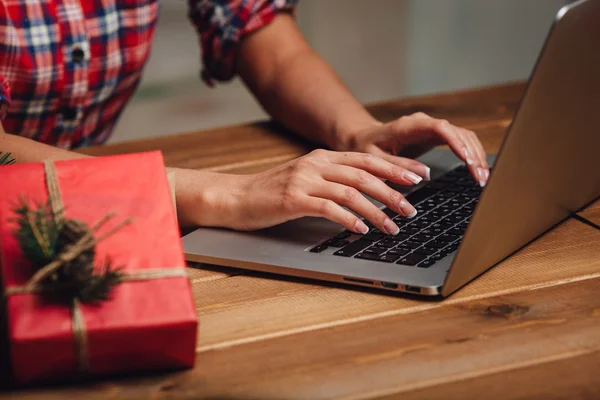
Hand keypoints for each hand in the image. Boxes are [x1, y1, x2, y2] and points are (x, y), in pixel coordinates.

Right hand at [182, 149, 430, 233]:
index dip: (394, 168)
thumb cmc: (271, 193)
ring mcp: (303, 180)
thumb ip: (332, 182)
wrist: (235, 197)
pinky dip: (349, 218)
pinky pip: (328, 208)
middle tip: (413, 206)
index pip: (366, 160)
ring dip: (376, 209)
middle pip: (363, 174)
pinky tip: (362, 229)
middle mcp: (315, 164)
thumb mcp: (305, 181)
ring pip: (350, 191)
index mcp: (321, 158)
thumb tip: (366, 195)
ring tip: (394, 225)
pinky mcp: (293, 199)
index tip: (418, 177)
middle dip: (393, 190)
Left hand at [339, 112, 489, 186]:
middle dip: (472, 154)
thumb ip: (397, 166)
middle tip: (480, 177)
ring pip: (464, 136)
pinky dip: (471, 156)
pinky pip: (461, 142)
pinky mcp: (437, 136)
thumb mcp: (375, 159)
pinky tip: (478, 171)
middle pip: (458, 132)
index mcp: (408, 125)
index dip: (456, 141)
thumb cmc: (366, 147)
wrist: (363, 138)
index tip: (467, 159)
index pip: (440, 127)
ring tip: (483, 178)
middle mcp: (424, 123)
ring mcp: (433, 128)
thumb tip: (424, 174)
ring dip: (476, 156)